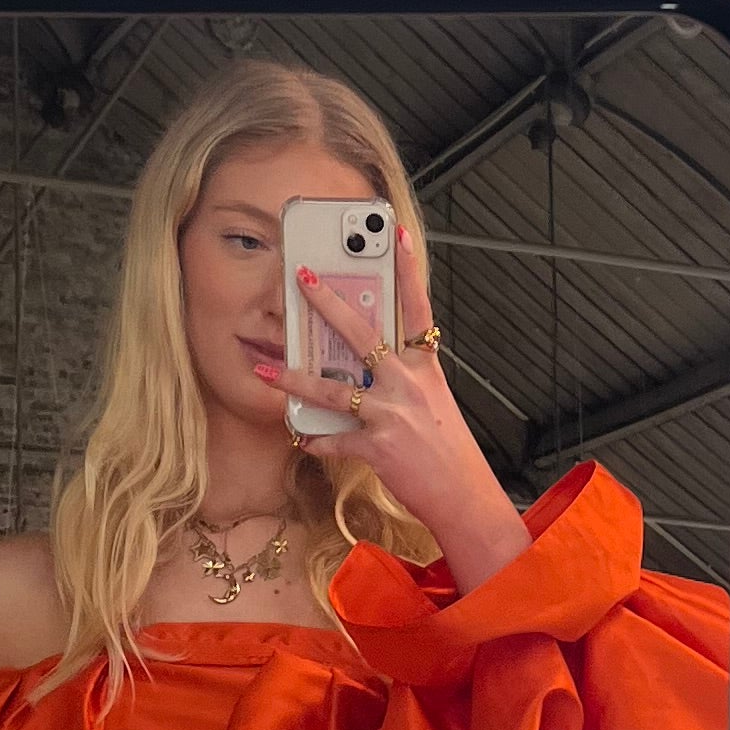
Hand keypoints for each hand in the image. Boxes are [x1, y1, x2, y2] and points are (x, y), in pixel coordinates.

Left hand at [253, 224, 529, 590]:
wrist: (464, 495)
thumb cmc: (448, 450)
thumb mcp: (434, 402)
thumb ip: (404, 378)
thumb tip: (369, 364)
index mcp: (425, 368)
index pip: (416, 309)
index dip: (407, 269)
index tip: (394, 235)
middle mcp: (408, 384)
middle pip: (362, 334)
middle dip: (327, 304)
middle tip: (302, 277)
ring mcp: (392, 414)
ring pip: (333, 390)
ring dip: (294, 380)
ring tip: (264, 369)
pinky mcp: (377, 447)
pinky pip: (335, 440)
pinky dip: (316, 441)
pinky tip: (303, 438)